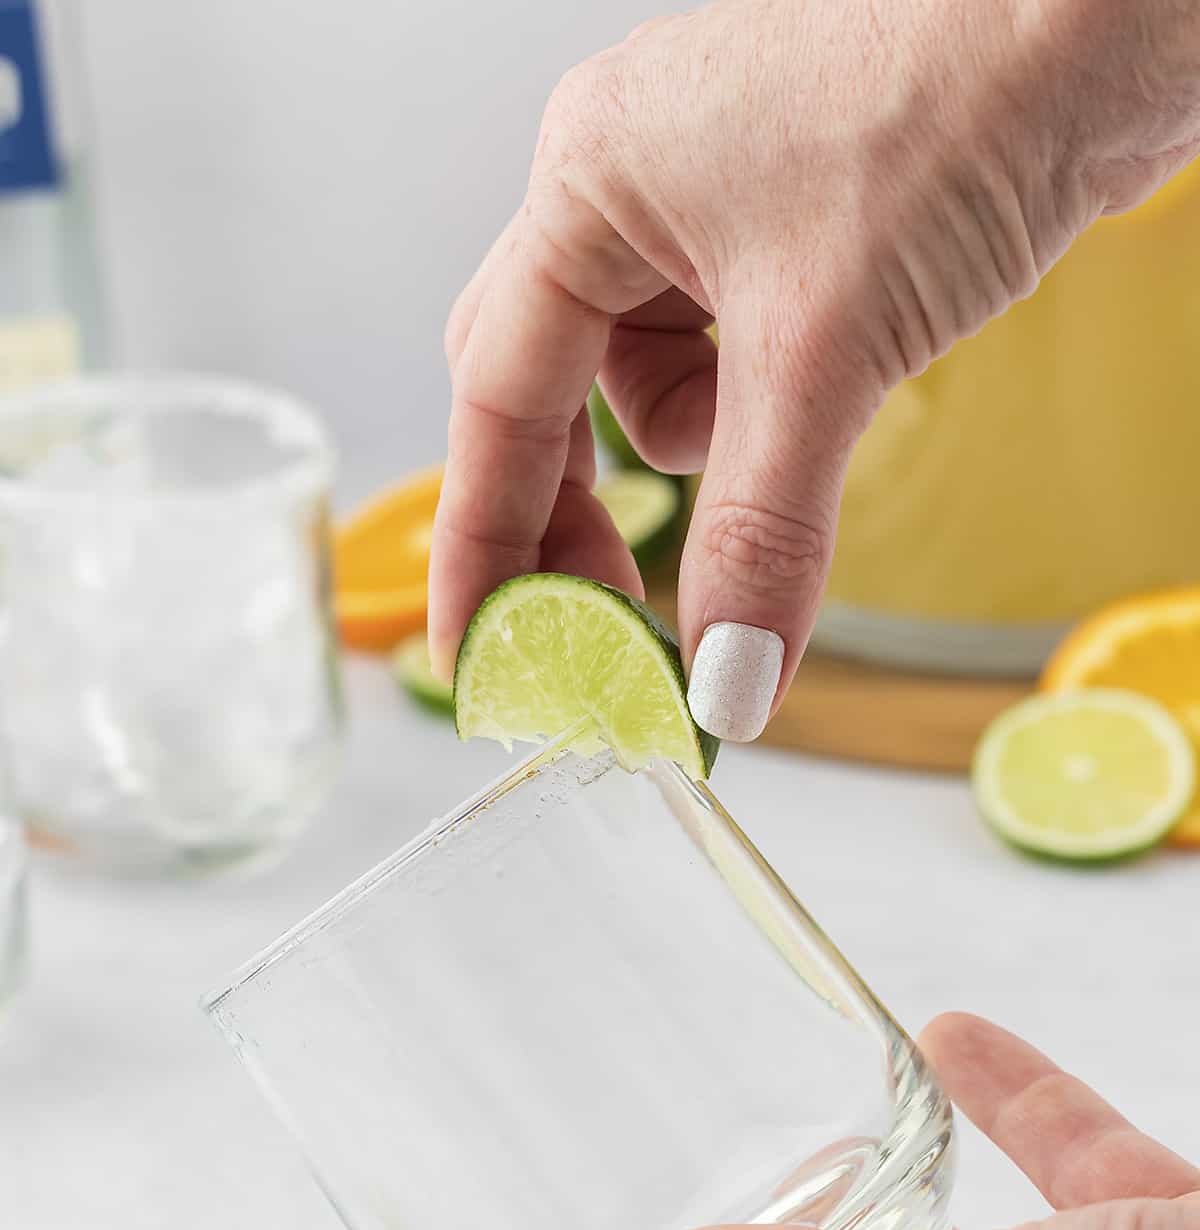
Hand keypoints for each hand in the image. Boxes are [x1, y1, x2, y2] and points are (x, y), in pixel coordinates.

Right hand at [428, 0, 1199, 733]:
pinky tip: (834, 388)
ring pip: (657, 381)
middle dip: (577, 509)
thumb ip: (762, 530)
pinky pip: (741, 359)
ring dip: (709, 448)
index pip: (496, 402)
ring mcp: (715, 202)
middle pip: (553, 393)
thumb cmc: (960, 88)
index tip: (484, 654)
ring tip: (790, 429)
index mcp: (590, 182)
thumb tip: (725, 680)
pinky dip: (773, 411)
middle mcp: (633, 185)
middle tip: (609, 622)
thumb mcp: (828, 347)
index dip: (484, 544)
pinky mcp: (800, 229)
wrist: (1112, 7)